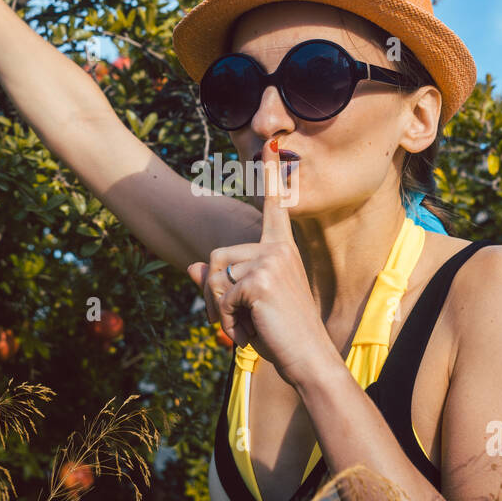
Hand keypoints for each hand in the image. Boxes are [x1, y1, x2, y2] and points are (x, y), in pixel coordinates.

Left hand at [187, 139, 340, 387]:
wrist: (309, 359)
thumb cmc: (282, 334)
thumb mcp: (247, 305)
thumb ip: (221, 283)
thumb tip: (192, 266)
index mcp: (282, 249)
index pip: (273, 207)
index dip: (271, 175)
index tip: (272, 141)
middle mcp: (278, 248)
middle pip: (217, 257)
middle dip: (214, 294)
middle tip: (237, 320)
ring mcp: (271, 261)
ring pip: (215, 278)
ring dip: (221, 310)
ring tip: (248, 327)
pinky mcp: (260, 279)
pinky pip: (221, 297)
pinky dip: (226, 321)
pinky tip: (247, 333)